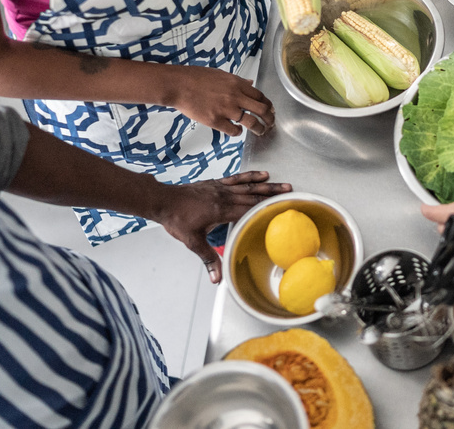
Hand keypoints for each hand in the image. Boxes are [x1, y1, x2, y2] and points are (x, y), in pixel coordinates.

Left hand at [154, 171, 291, 281]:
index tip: (281, 209)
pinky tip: (261, 174)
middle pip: (253, 195)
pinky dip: (250, 176)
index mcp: (221, 210)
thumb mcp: (193, 242)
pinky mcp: (216, 183)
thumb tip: (217, 278)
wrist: (163, 201)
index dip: (265, 209)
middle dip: (273, 195)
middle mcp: (224, 196)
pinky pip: (237, 178)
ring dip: (267, 185)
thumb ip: (208, 258)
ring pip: (248, 185)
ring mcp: (220, 188)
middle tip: (291, 193)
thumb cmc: (177, 220)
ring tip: (283, 184)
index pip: (248, 210)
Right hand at [169, 65, 274, 136]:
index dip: (268, 105)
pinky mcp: (215, 121)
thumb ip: (237, 81)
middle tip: (270, 124)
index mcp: (237, 84)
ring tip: (260, 132)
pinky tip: (237, 131)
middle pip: (261, 110)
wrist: (178, 85)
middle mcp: (235, 96)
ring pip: (251, 123)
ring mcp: (226, 109)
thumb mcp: (221, 74)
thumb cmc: (196, 77)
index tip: (271, 110)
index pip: (260, 96)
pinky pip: (233, 130)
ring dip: (259, 129)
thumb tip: (250, 83)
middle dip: (269, 119)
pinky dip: (238, 132)